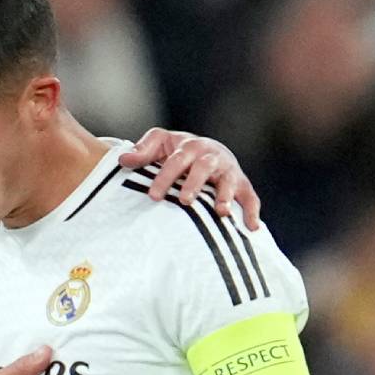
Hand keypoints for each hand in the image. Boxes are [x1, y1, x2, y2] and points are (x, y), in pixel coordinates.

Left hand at [122, 129, 260, 228]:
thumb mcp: (160, 145)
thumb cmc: (177, 152)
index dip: (165, 176)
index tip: (153, 196)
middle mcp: (211, 155)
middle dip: (194, 183)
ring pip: (230, 181)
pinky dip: (252, 212)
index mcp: (189, 146)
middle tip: (184, 201)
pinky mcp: (242, 184)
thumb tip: (123, 161)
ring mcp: (229, 170)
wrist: (206, 150)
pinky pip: (250, 198)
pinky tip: (251, 229)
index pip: (176, 160)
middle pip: (203, 167)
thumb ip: (143, 151)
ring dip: (226, 195)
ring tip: (222, 212)